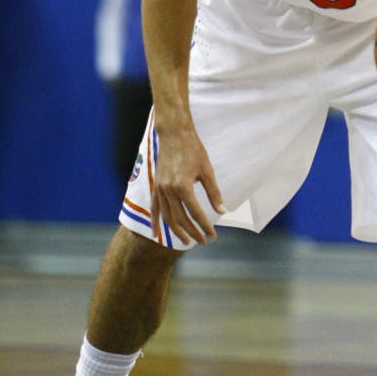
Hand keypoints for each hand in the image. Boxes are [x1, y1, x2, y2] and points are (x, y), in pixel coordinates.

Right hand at [150, 126, 224, 246]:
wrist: (174, 135)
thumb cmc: (194, 150)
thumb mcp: (207, 171)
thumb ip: (214, 193)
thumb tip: (222, 211)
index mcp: (183, 186)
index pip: (196, 213)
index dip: (205, 226)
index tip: (212, 235)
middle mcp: (169, 190)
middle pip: (181, 219)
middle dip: (192, 232)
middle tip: (203, 241)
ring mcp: (160, 189)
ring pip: (167, 217)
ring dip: (176, 231)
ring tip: (186, 241)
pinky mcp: (156, 186)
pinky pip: (154, 208)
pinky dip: (155, 222)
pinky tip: (157, 234)